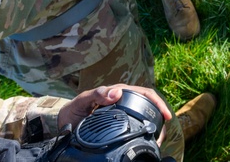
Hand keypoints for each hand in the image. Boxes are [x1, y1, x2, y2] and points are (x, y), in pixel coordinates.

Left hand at [57, 84, 173, 144]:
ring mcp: (121, 112)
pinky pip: (135, 124)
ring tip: (160, 135)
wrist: (63, 123)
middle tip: (166, 128)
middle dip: (160, 113)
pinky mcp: (118, 122)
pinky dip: (144, 130)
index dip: (157, 102)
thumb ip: (97, 94)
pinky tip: (148, 138)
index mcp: (118, 92)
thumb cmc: (73, 110)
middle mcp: (122, 100)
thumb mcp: (83, 100)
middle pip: (148, 104)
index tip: (165, 115)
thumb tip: (117, 92)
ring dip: (154, 123)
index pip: (143, 93)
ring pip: (143, 114)